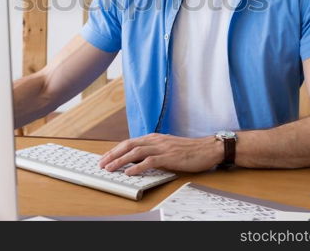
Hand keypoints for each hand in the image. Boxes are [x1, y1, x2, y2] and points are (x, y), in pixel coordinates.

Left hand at [98, 133, 223, 174]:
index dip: (115, 150)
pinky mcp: (169, 156)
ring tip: (110, 168)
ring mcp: (162, 147)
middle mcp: (155, 140)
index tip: (105, 157)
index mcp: (154, 137)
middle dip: (113, 154)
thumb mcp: (168, 148)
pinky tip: (129, 172)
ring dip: (120, 160)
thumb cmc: (189, 150)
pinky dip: (137, 167)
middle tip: (101, 163)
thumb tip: (138, 160)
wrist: (208, 148)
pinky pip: (149, 161)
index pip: (129, 142)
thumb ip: (154, 151)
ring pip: (135, 152)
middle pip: (128, 145)